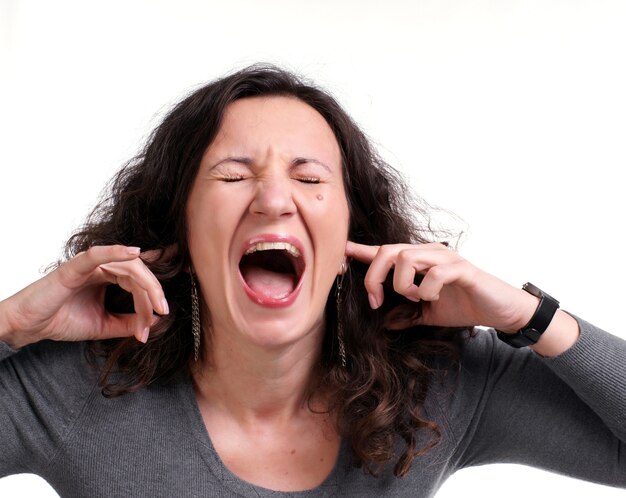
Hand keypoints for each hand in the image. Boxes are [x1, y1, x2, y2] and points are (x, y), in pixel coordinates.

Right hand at [0, 245, 168, 348]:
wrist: (30, 327)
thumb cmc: (61, 320)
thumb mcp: (104, 325)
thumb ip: (128, 323)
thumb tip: (154, 323)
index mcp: (109, 278)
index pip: (140, 278)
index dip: (157, 287)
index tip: (168, 307)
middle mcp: (102, 268)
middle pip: (139, 272)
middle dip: (155, 292)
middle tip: (163, 310)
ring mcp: (89, 265)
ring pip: (128, 267)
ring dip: (145, 285)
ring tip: (155, 305)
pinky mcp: (75, 267)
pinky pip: (98, 255)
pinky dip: (116, 251)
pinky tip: (134, 252)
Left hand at [345, 241, 539, 331]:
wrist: (500, 311)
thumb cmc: (463, 306)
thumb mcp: (426, 315)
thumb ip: (404, 314)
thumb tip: (382, 322)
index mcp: (418, 261)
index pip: (384, 252)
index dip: (361, 251)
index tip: (340, 252)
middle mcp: (429, 253)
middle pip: (387, 250)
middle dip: (374, 276)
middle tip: (376, 300)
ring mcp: (445, 258)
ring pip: (406, 257)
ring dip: (403, 284)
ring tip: (415, 299)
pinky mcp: (461, 269)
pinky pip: (433, 274)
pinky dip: (426, 290)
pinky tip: (433, 299)